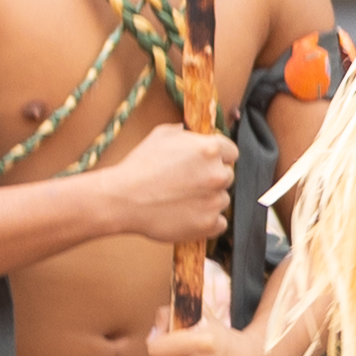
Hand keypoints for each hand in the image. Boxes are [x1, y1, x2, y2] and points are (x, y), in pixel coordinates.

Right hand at [94, 122, 237, 249]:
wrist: (124, 199)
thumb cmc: (139, 166)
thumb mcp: (160, 136)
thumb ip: (182, 132)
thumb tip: (188, 131)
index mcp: (210, 149)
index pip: (231, 152)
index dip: (219, 157)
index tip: (207, 163)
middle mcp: (217, 174)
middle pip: (227, 176)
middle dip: (211, 178)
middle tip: (188, 183)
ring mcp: (215, 201)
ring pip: (222, 199)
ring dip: (208, 200)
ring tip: (182, 200)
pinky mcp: (209, 224)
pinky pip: (219, 223)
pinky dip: (207, 221)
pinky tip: (188, 215)